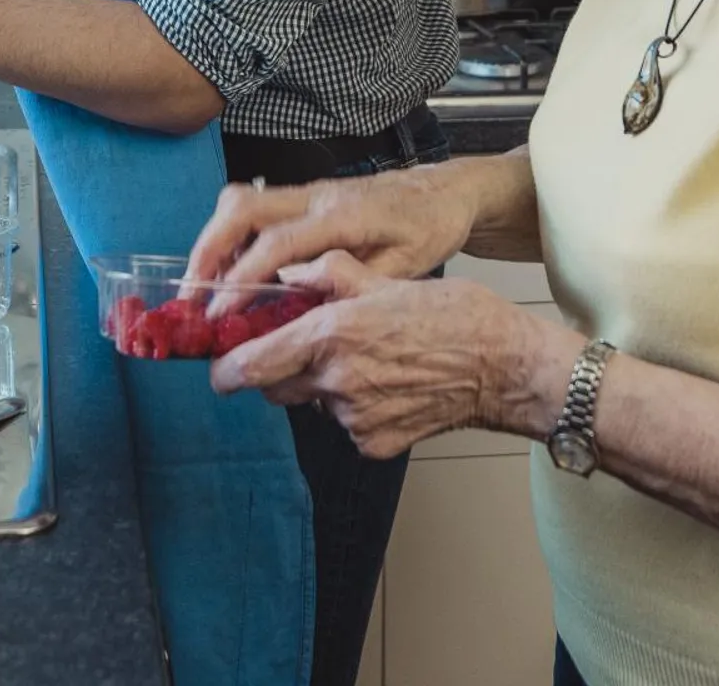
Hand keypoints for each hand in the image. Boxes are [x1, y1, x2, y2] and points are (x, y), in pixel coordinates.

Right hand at [187, 162, 477, 287]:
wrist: (444, 190)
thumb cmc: (428, 229)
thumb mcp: (405, 267)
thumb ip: (354, 286)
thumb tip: (307, 313)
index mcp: (342, 217)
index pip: (277, 244)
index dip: (241, 277)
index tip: (217, 312)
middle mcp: (316, 197)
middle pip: (242, 208)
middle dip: (208, 250)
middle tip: (190, 295)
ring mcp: (308, 191)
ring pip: (242, 201)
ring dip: (214, 241)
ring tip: (202, 286)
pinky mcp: (305, 195)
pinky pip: (254, 206)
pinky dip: (232, 236)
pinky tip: (231, 270)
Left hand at [210, 252, 555, 457]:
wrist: (503, 366)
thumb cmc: (453, 316)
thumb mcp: (386, 279)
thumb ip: (329, 275)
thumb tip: (289, 274)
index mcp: (333, 334)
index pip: (255, 362)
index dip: (227, 367)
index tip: (216, 368)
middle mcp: (337, 381)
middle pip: (276, 386)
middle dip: (276, 370)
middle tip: (300, 348)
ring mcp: (355, 418)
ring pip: (314, 403)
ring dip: (322, 385)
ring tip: (366, 359)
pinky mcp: (374, 444)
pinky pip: (346, 425)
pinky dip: (355, 407)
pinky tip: (388, 384)